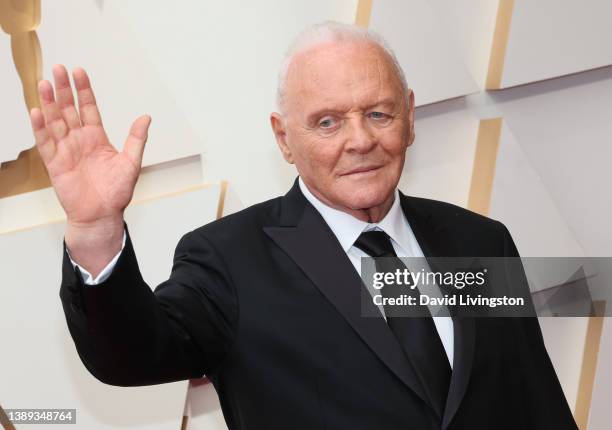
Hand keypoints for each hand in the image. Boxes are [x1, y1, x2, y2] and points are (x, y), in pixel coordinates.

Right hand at [29, 65, 150, 226]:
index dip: (83, 90)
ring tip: (43, 84)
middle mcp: (79, 140)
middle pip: (68, 110)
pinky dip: (40, 128)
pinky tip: (36, 111)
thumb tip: (146, 117)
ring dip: (48, 103)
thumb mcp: (131, 163)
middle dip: (63, 89)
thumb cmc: (117, 193)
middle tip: (58, 68)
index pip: (88, 108)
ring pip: (55, 122)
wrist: (102, 215)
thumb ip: (136, 139)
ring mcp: (66, 150)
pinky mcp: (55, 164)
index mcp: (97, 138)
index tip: (79, 71)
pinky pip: (45, 143)